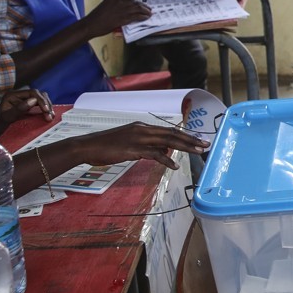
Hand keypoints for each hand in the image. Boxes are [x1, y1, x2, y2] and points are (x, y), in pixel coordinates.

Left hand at [0, 89, 53, 136]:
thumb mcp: (7, 118)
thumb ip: (19, 108)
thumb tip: (33, 100)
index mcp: (13, 95)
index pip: (32, 92)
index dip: (41, 100)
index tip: (46, 110)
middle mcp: (19, 95)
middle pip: (39, 94)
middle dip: (46, 104)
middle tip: (50, 116)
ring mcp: (24, 100)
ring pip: (42, 98)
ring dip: (48, 106)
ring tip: (50, 117)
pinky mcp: (28, 106)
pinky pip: (40, 104)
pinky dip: (46, 109)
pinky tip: (49, 115)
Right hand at [69, 122, 210, 169]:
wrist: (87, 146)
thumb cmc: (106, 146)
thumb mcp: (130, 143)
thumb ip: (148, 146)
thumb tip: (164, 152)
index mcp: (143, 126)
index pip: (169, 130)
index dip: (185, 135)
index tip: (198, 140)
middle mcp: (143, 129)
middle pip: (172, 134)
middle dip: (191, 140)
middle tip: (206, 145)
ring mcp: (138, 138)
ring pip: (167, 141)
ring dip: (185, 147)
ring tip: (198, 152)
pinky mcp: (133, 148)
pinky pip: (153, 154)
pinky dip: (165, 160)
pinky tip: (174, 165)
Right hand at [85, 0, 151, 35]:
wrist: (91, 24)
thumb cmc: (96, 16)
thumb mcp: (105, 4)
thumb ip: (115, 3)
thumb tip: (123, 6)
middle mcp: (120, 1)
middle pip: (136, 1)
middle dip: (144, 5)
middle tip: (148, 8)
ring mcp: (122, 10)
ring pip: (139, 8)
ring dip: (146, 11)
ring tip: (149, 13)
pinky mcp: (124, 18)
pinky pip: (137, 16)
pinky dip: (143, 16)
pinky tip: (146, 18)